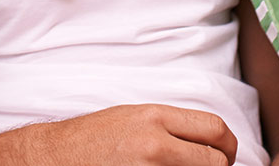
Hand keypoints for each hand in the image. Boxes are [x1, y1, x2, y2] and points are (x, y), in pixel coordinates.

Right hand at [0, 103, 237, 164]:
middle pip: (217, 162)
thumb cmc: (91, 139)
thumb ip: (171, 126)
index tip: (223, 156)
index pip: (216, 130)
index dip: (227, 147)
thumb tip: (212, 141)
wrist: (51, 159)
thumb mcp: (132, 117)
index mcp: (154, 117)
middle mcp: (155, 144)